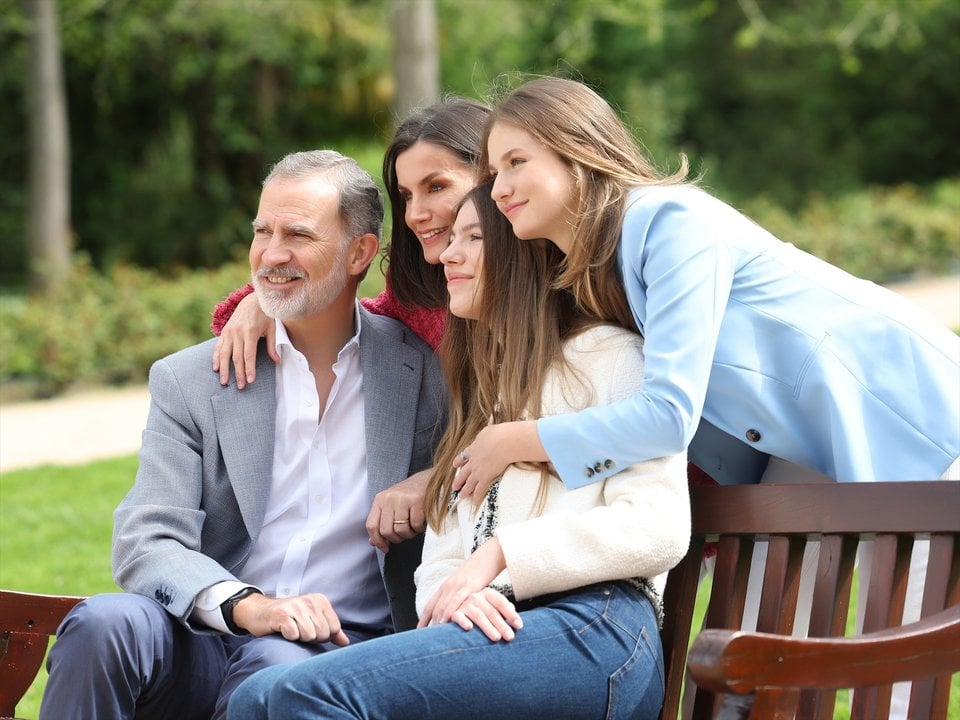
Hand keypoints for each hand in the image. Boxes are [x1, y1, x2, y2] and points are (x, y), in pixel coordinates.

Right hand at [212, 292, 276, 387]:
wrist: (252, 300)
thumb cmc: (265, 316)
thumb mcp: (272, 329)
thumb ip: (272, 345)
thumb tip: (277, 361)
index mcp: (250, 332)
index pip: (249, 355)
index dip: (249, 369)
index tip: (250, 380)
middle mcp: (237, 333)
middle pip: (236, 357)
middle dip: (238, 373)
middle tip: (240, 386)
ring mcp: (229, 332)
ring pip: (225, 354)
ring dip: (224, 369)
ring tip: (224, 382)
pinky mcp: (224, 331)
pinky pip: (218, 347)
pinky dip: (216, 358)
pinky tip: (215, 368)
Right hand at [231, 592, 349, 645]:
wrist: (260, 612)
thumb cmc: (289, 619)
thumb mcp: (313, 620)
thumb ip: (331, 630)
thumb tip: (346, 643)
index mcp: (320, 601)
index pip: (334, 628)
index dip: (323, 636)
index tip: (311, 630)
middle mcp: (309, 601)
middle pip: (322, 634)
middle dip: (312, 638)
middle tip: (299, 630)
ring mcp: (295, 607)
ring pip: (309, 636)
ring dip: (299, 638)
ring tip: (292, 630)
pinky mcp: (282, 615)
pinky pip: (294, 636)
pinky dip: (288, 638)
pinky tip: (283, 630)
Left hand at [366, 468, 429, 552]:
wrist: (427, 480)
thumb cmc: (408, 496)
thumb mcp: (390, 506)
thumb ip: (381, 522)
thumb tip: (373, 542)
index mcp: (380, 500)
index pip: (371, 526)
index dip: (377, 541)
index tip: (385, 548)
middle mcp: (389, 498)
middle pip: (386, 531)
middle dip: (396, 539)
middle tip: (404, 535)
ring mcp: (402, 499)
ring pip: (401, 530)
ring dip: (409, 534)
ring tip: (413, 528)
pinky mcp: (417, 500)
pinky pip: (415, 525)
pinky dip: (419, 529)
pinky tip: (421, 523)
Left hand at [417, 538, 519, 642]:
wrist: (488, 556)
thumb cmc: (478, 573)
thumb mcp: (463, 585)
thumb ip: (457, 597)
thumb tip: (454, 613)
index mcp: (446, 586)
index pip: (430, 605)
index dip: (424, 619)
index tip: (419, 631)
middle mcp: (448, 586)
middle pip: (434, 607)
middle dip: (429, 623)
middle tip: (426, 637)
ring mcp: (458, 585)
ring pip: (443, 605)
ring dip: (437, 620)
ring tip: (433, 634)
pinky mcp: (469, 586)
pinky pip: (456, 600)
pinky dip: (450, 610)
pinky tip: (447, 620)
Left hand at [452, 421, 545, 498]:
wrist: (502, 442)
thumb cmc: (499, 434)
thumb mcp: (488, 430)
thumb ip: (485, 435)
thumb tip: (488, 434)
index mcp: (474, 448)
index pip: (465, 455)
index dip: (459, 461)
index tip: (456, 464)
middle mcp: (473, 460)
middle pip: (464, 472)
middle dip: (458, 480)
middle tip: (454, 486)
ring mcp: (478, 470)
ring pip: (468, 482)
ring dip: (464, 490)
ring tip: (460, 496)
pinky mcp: (485, 477)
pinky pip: (479, 489)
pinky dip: (476, 497)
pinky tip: (473, 502)